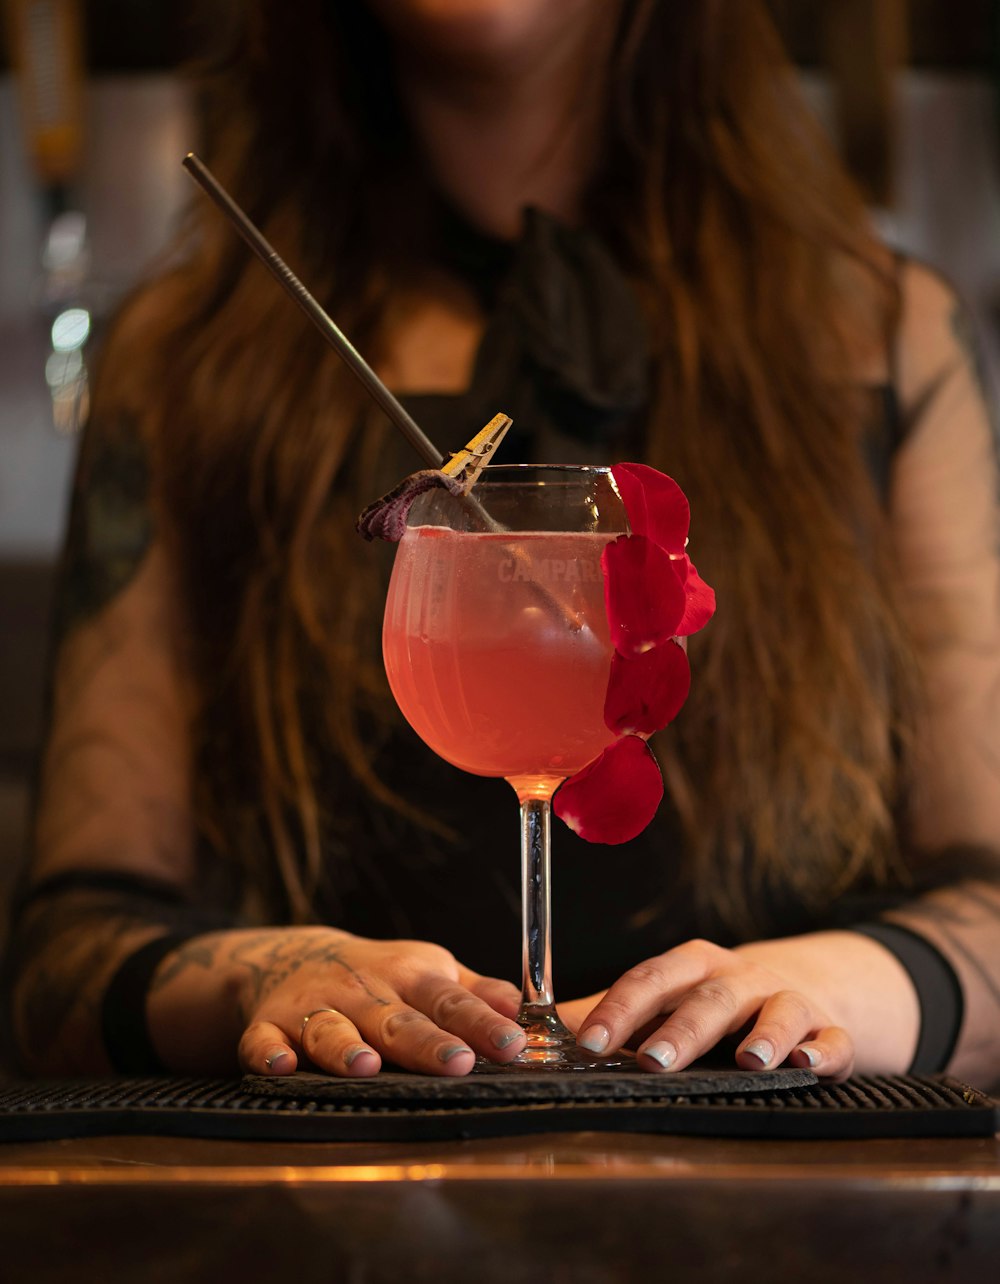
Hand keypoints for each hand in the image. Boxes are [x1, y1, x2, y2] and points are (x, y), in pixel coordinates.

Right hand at [214, 927, 524, 1076]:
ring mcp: (314, 1006)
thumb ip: (476, 993)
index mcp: (410, 976)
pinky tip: (279, 1065)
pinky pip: (262, 1039)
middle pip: (396, 1019)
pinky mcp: (269, 1024)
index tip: (512, 1045)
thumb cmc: (379, 975)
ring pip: (330, 1028)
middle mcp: (363, 989)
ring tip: (366, 1066)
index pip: (451, 1001)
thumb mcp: (430, 972)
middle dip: (425, 1042)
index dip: (481, 1023)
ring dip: (346, 1048)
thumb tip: (526, 1010)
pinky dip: (268, 1052)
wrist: (294, 956)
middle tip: (456, 1064)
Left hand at [570, 938, 853, 1077]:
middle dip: (682, 1029)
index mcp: (692, 966)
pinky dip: (822, 1050)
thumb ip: (611, 1014)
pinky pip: (830, 1039)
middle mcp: (739, 978)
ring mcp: (786, 1000)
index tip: (588, 1041)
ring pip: (775, 1011)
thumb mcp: (666, 998)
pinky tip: (807, 1064)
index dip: (619, 1008)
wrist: (804, 990)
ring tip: (749, 1061)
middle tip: (653, 1061)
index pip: (649, 979)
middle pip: (709, 998)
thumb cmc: (716, 1002)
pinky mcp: (827, 1030)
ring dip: (763, 1036)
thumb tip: (541, 1033)